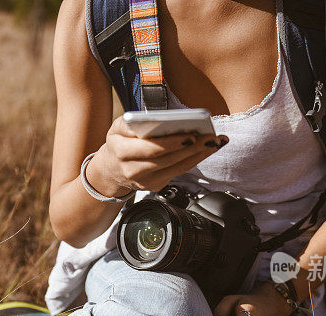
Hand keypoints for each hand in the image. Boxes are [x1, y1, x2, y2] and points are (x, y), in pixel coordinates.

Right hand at [85, 116, 227, 196]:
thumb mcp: (116, 128)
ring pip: (177, 167)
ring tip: (215, 141)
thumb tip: (154, 121)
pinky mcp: (156, 185)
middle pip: (168, 159)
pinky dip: (195, 160)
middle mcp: (133, 170)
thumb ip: (131, 123)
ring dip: (199, 155)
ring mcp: (146, 181)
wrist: (110, 170)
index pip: (151, 148)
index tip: (190, 135)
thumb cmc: (117, 143)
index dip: (172, 143)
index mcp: (122, 152)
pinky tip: (208, 149)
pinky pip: (179, 172)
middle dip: (192, 148)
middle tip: (211, 137)